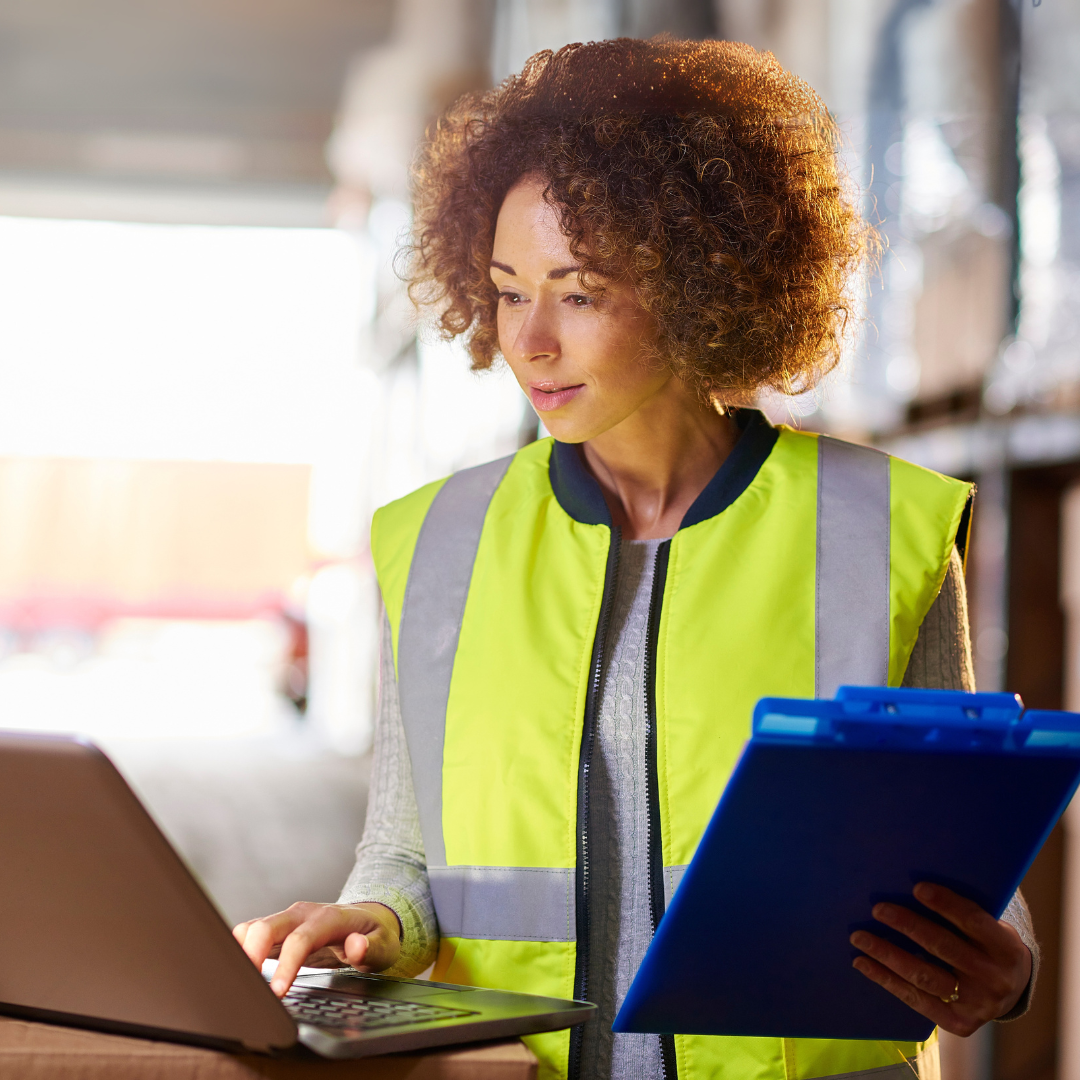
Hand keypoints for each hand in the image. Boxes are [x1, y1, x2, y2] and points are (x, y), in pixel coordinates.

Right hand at [233, 901, 402, 997]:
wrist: (369, 919)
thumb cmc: (375, 934)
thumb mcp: (385, 944)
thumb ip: (372, 947)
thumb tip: (356, 946)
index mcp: (328, 918)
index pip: (300, 940)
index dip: (286, 966)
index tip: (276, 992)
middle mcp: (303, 914)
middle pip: (266, 927)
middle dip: (251, 954)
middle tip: (246, 988)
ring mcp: (288, 919)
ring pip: (252, 927)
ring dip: (240, 952)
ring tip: (237, 983)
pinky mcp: (278, 929)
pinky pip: (250, 933)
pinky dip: (239, 950)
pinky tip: (238, 972)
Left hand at [849, 882, 1031, 1036]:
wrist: (1011, 990)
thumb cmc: (987, 943)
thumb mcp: (988, 926)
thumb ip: (962, 912)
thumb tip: (911, 887)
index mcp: (1006, 948)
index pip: (974, 921)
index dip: (946, 904)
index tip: (917, 888)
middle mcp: (995, 978)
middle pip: (944, 948)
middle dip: (908, 926)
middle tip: (877, 909)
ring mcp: (977, 1005)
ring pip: (925, 976)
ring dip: (887, 954)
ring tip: (859, 937)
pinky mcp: (959, 1024)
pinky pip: (916, 1000)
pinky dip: (886, 979)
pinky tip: (863, 963)